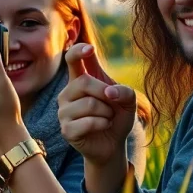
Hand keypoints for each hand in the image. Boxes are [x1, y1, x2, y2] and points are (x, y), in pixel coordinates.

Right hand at [57, 43, 136, 166]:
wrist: (113, 144)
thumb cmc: (117, 117)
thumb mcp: (129, 101)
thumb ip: (125, 91)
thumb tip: (110, 92)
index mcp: (80, 79)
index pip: (72, 59)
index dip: (78, 51)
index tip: (90, 49)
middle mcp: (68, 93)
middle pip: (83, 82)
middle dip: (105, 93)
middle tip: (113, 104)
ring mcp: (64, 111)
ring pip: (88, 104)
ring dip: (106, 112)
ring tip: (107, 118)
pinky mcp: (66, 129)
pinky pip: (87, 122)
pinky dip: (103, 124)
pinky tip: (103, 126)